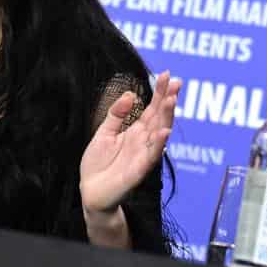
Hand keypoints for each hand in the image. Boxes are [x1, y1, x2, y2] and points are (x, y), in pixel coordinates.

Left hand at [78, 71, 178, 235]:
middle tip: (175, 82)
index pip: (152, 108)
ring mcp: (143, 155)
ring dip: (167, 117)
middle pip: (160, 117)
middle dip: (168, 100)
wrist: (90, 191)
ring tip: (171, 100)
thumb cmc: (98, 163)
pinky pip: (151, 156)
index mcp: (136, 131)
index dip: (160, 92)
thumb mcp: (104, 133)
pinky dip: (159, 144)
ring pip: (160, 133)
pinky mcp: (139, 170)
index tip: (167, 75)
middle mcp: (144, 141)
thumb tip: (131, 94)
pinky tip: (165, 131)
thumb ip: (116, 114)